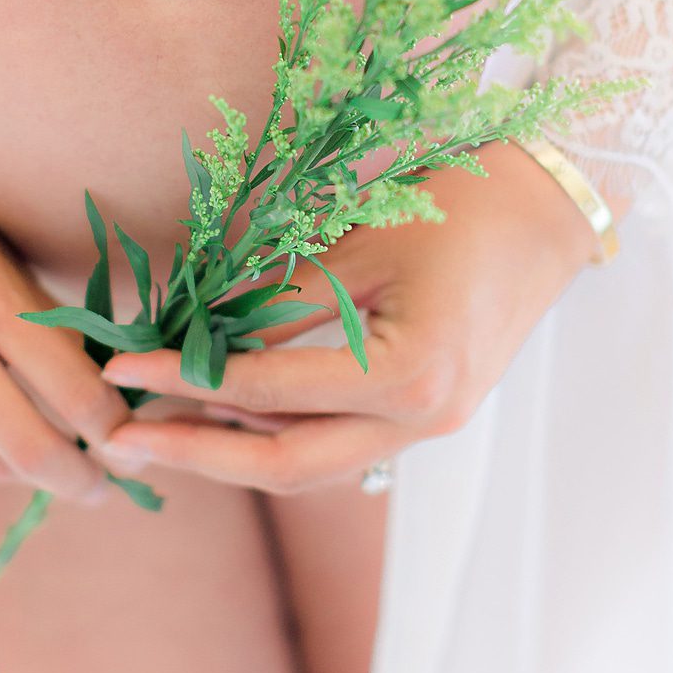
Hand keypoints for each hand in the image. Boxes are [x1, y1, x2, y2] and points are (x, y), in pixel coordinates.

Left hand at [95, 140, 605, 495]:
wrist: (549, 212)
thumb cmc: (458, 206)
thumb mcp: (356, 243)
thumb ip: (275, 297)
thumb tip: (189, 329)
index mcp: (407, 377)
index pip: (267, 392)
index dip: (185, 380)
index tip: (124, 368)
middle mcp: (421, 421)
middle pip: (285, 466)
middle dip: (197, 453)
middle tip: (123, 439)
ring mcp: (429, 428)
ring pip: (311, 464)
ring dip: (233, 451)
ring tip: (161, 429)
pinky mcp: (426, 416)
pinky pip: (339, 442)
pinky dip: (278, 432)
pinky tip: (226, 414)